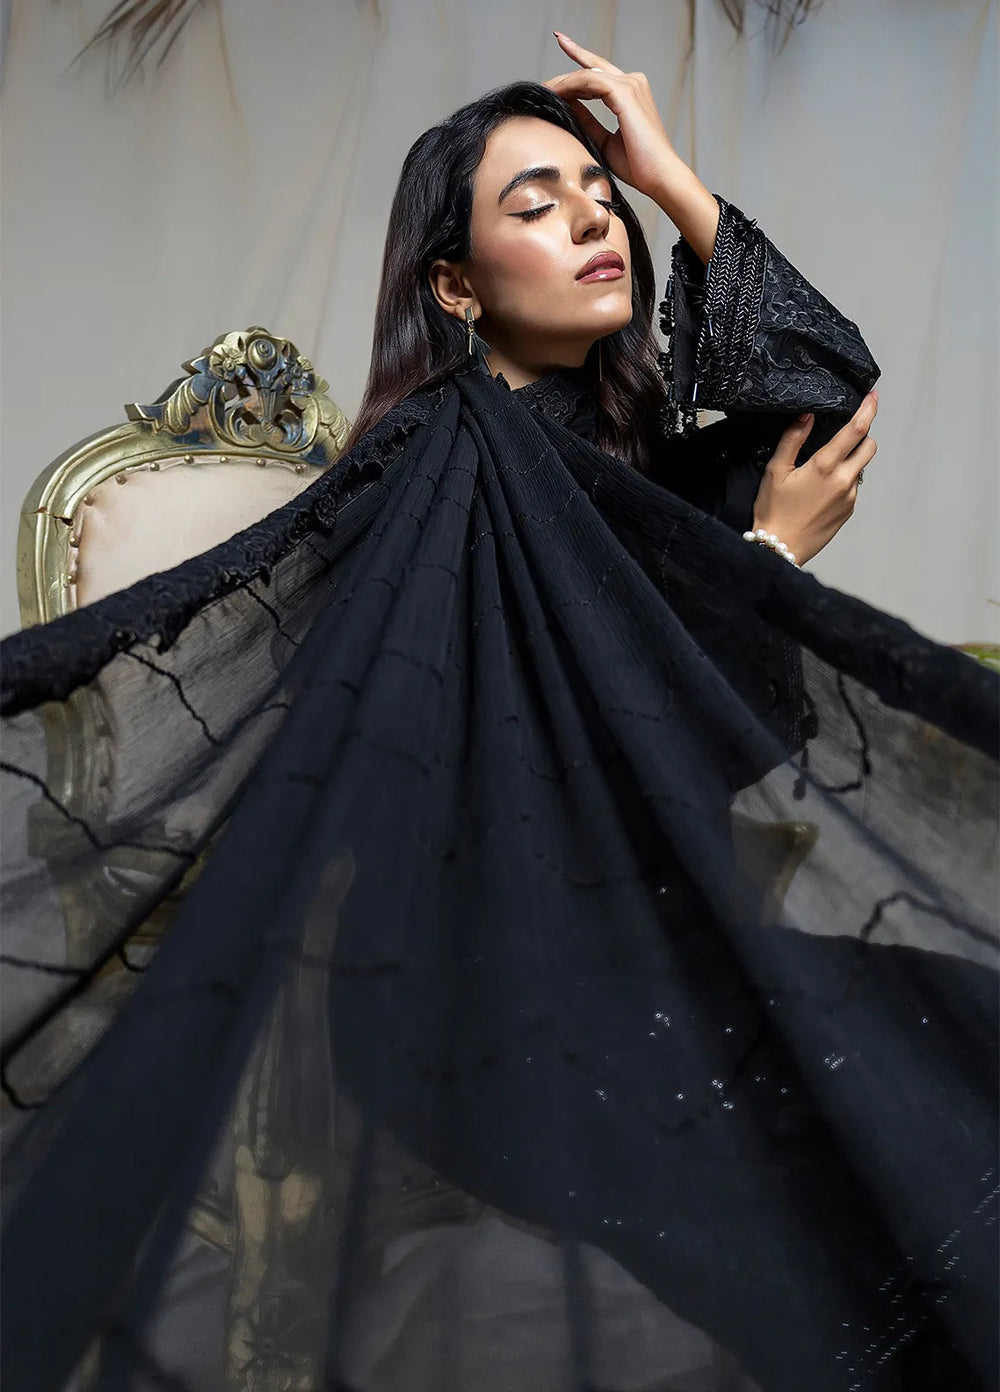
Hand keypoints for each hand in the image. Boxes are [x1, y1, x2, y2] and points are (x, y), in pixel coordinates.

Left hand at [544, 32, 679, 200]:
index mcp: (630, 93)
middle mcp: (632, 83)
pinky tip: (555, 94)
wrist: (659, 177)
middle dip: (564, 70)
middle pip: (591, 67)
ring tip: (543, 92)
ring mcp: (631, 85)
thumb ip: (588, 121)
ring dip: (563, 82)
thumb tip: (569, 107)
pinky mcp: (626, 93)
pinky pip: (590, 80)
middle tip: (541, 83)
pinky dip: (570, 85)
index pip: (599, 71)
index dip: (578, 58)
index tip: (560, 44)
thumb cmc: (638, 165)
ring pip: (587, 73)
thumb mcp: (604, 140)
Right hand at [751, 391, 878, 564]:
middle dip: (862, 435)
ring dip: (851, 460)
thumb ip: (792, 439)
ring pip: (861, 467)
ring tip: (823, 469)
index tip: (873, 396)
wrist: (780, 548)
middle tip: (845, 434)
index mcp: (824, 466)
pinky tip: (820, 490)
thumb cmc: (773, 511)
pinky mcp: (849, 510)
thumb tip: (807, 416)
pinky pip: (853, 487)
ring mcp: (849, 497)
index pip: (856, 429)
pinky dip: (843, 480)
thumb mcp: (775, 471)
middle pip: (869, 446)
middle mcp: (843, 480)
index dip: (868, 409)